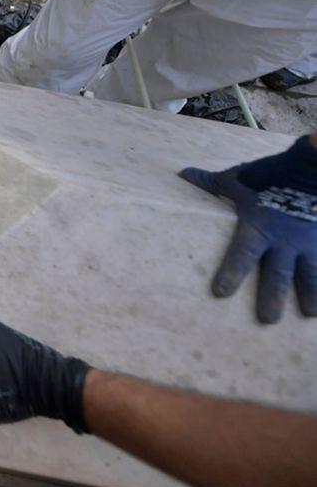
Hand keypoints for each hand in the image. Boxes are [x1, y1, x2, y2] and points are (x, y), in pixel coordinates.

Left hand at [180, 138, 316, 323]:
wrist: (311, 166)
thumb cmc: (268, 173)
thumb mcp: (236, 179)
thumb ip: (210, 183)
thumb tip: (182, 174)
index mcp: (257, 227)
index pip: (241, 254)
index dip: (231, 273)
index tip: (220, 294)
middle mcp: (283, 239)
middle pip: (277, 274)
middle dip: (272, 297)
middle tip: (267, 320)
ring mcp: (308, 241)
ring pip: (311, 274)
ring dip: (310, 294)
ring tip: (309, 314)